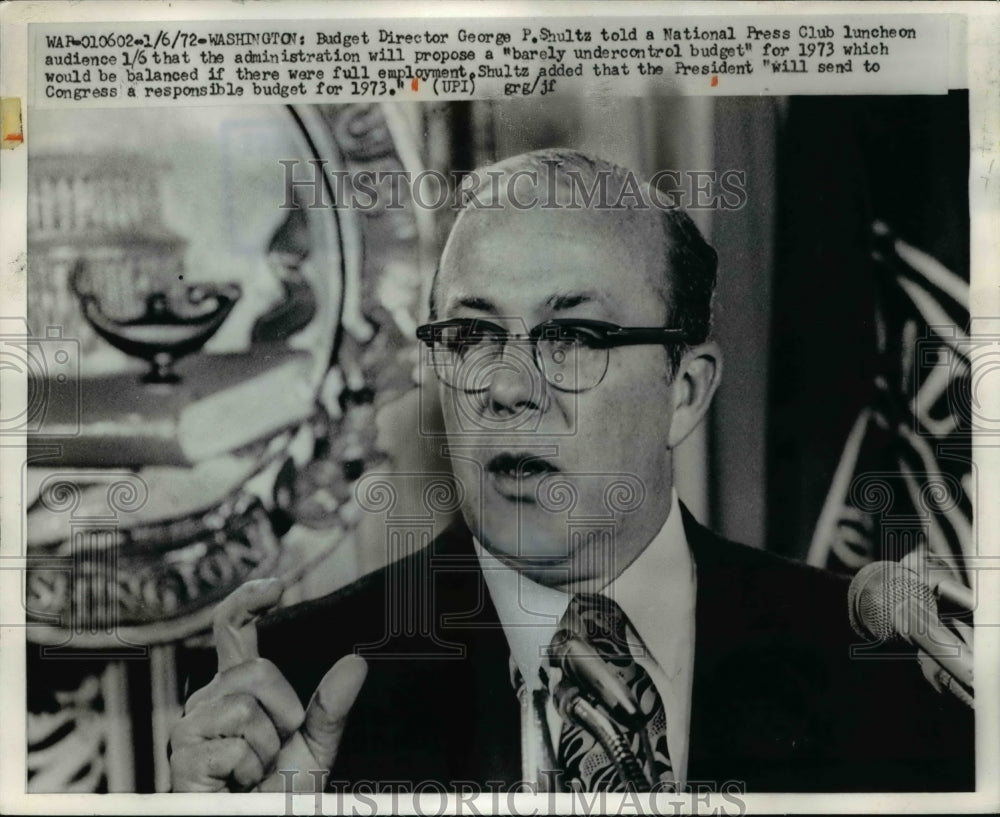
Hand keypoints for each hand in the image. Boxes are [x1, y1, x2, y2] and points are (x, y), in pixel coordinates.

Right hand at [169, 578, 367, 791]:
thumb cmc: (274, 793)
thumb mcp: (314, 747)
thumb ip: (331, 708)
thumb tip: (357, 663)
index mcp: (236, 688)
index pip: (232, 629)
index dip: (247, 600)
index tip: (276, 588)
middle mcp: (207, 699)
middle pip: (255, 671)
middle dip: (284, 711)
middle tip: (276, 749)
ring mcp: (189, 726)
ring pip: (246, 709)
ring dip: (266, 748)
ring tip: (253, 771)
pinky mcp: (182, 756)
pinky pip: (236, 746)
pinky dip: (249, 770)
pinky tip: (235, 784)